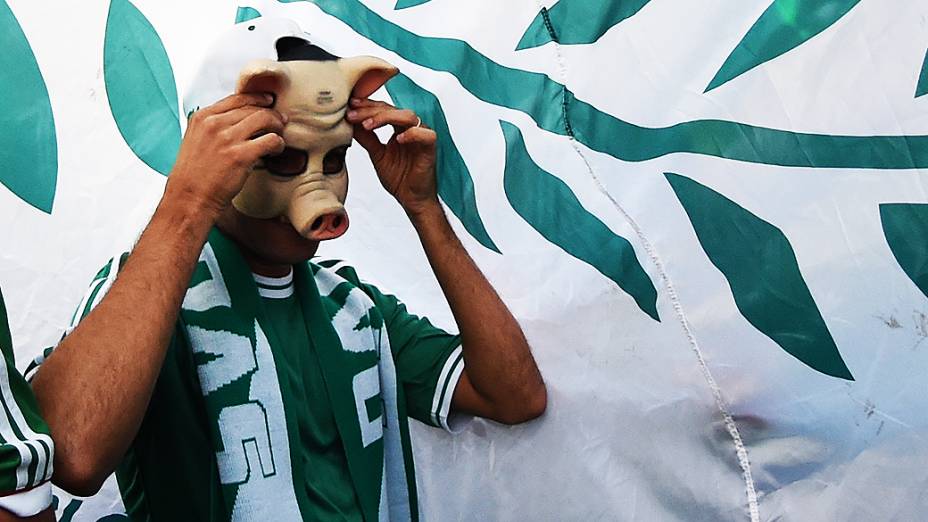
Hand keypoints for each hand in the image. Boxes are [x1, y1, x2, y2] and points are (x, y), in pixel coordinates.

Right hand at [165, 93, 286, 217]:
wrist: (189, 199)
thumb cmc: (193, 176)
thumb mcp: (195, 141)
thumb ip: (213, 128)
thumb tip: (238, 121)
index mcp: (202, 117)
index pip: (236, 98)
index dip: (257, 98)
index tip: (268, 101)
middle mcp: (214, 124)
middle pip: (253, 108)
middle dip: (271, 114)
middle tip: (281, 121)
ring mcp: (227, 139)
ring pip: (264, 119)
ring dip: (277, 127)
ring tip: (279, 136)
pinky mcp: (241, 156)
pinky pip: (270, 140)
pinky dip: (278, 144)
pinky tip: (276, 151)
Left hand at [347, 98, 438, 215]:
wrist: (411, 199)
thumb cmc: (399, 177)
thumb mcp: (376, 154)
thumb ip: (366, 138)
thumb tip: (350, 123)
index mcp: (398, 128)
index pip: (383, 109)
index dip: (366, 106)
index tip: (349, 107)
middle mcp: (411, 128)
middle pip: (392, 109)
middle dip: (370, 110)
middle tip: (352, 115)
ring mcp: (421, 136)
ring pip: (408, 116)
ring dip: (386, 118)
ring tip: (368, 125)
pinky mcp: (431, 148)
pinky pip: (426, 134)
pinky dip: (413, 134)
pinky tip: (398, 139)